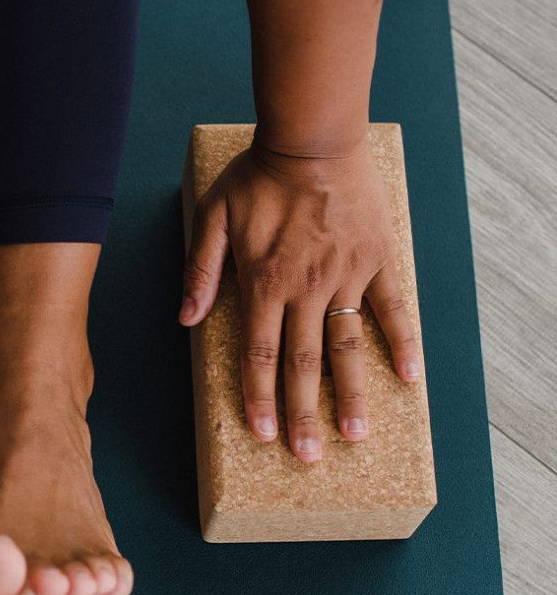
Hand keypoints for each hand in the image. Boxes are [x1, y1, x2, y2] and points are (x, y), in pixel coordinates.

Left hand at [179, 141, 421, 461]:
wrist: (313, 137)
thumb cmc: (257, 177)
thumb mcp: (211, 218)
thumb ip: (199, 271)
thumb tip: (185, 320)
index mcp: (264, 282)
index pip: (258, 354)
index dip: (259, 397)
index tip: (263, 434)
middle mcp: (305, 288)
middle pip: (302, 363)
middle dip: (302, 413)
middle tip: (307, 457)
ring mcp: (345, 277)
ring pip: (347, 347)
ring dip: (351, 394)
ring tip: (354, 435)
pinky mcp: (376, 260)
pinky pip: (392, 309)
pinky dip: (402, 343)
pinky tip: (409, 378)